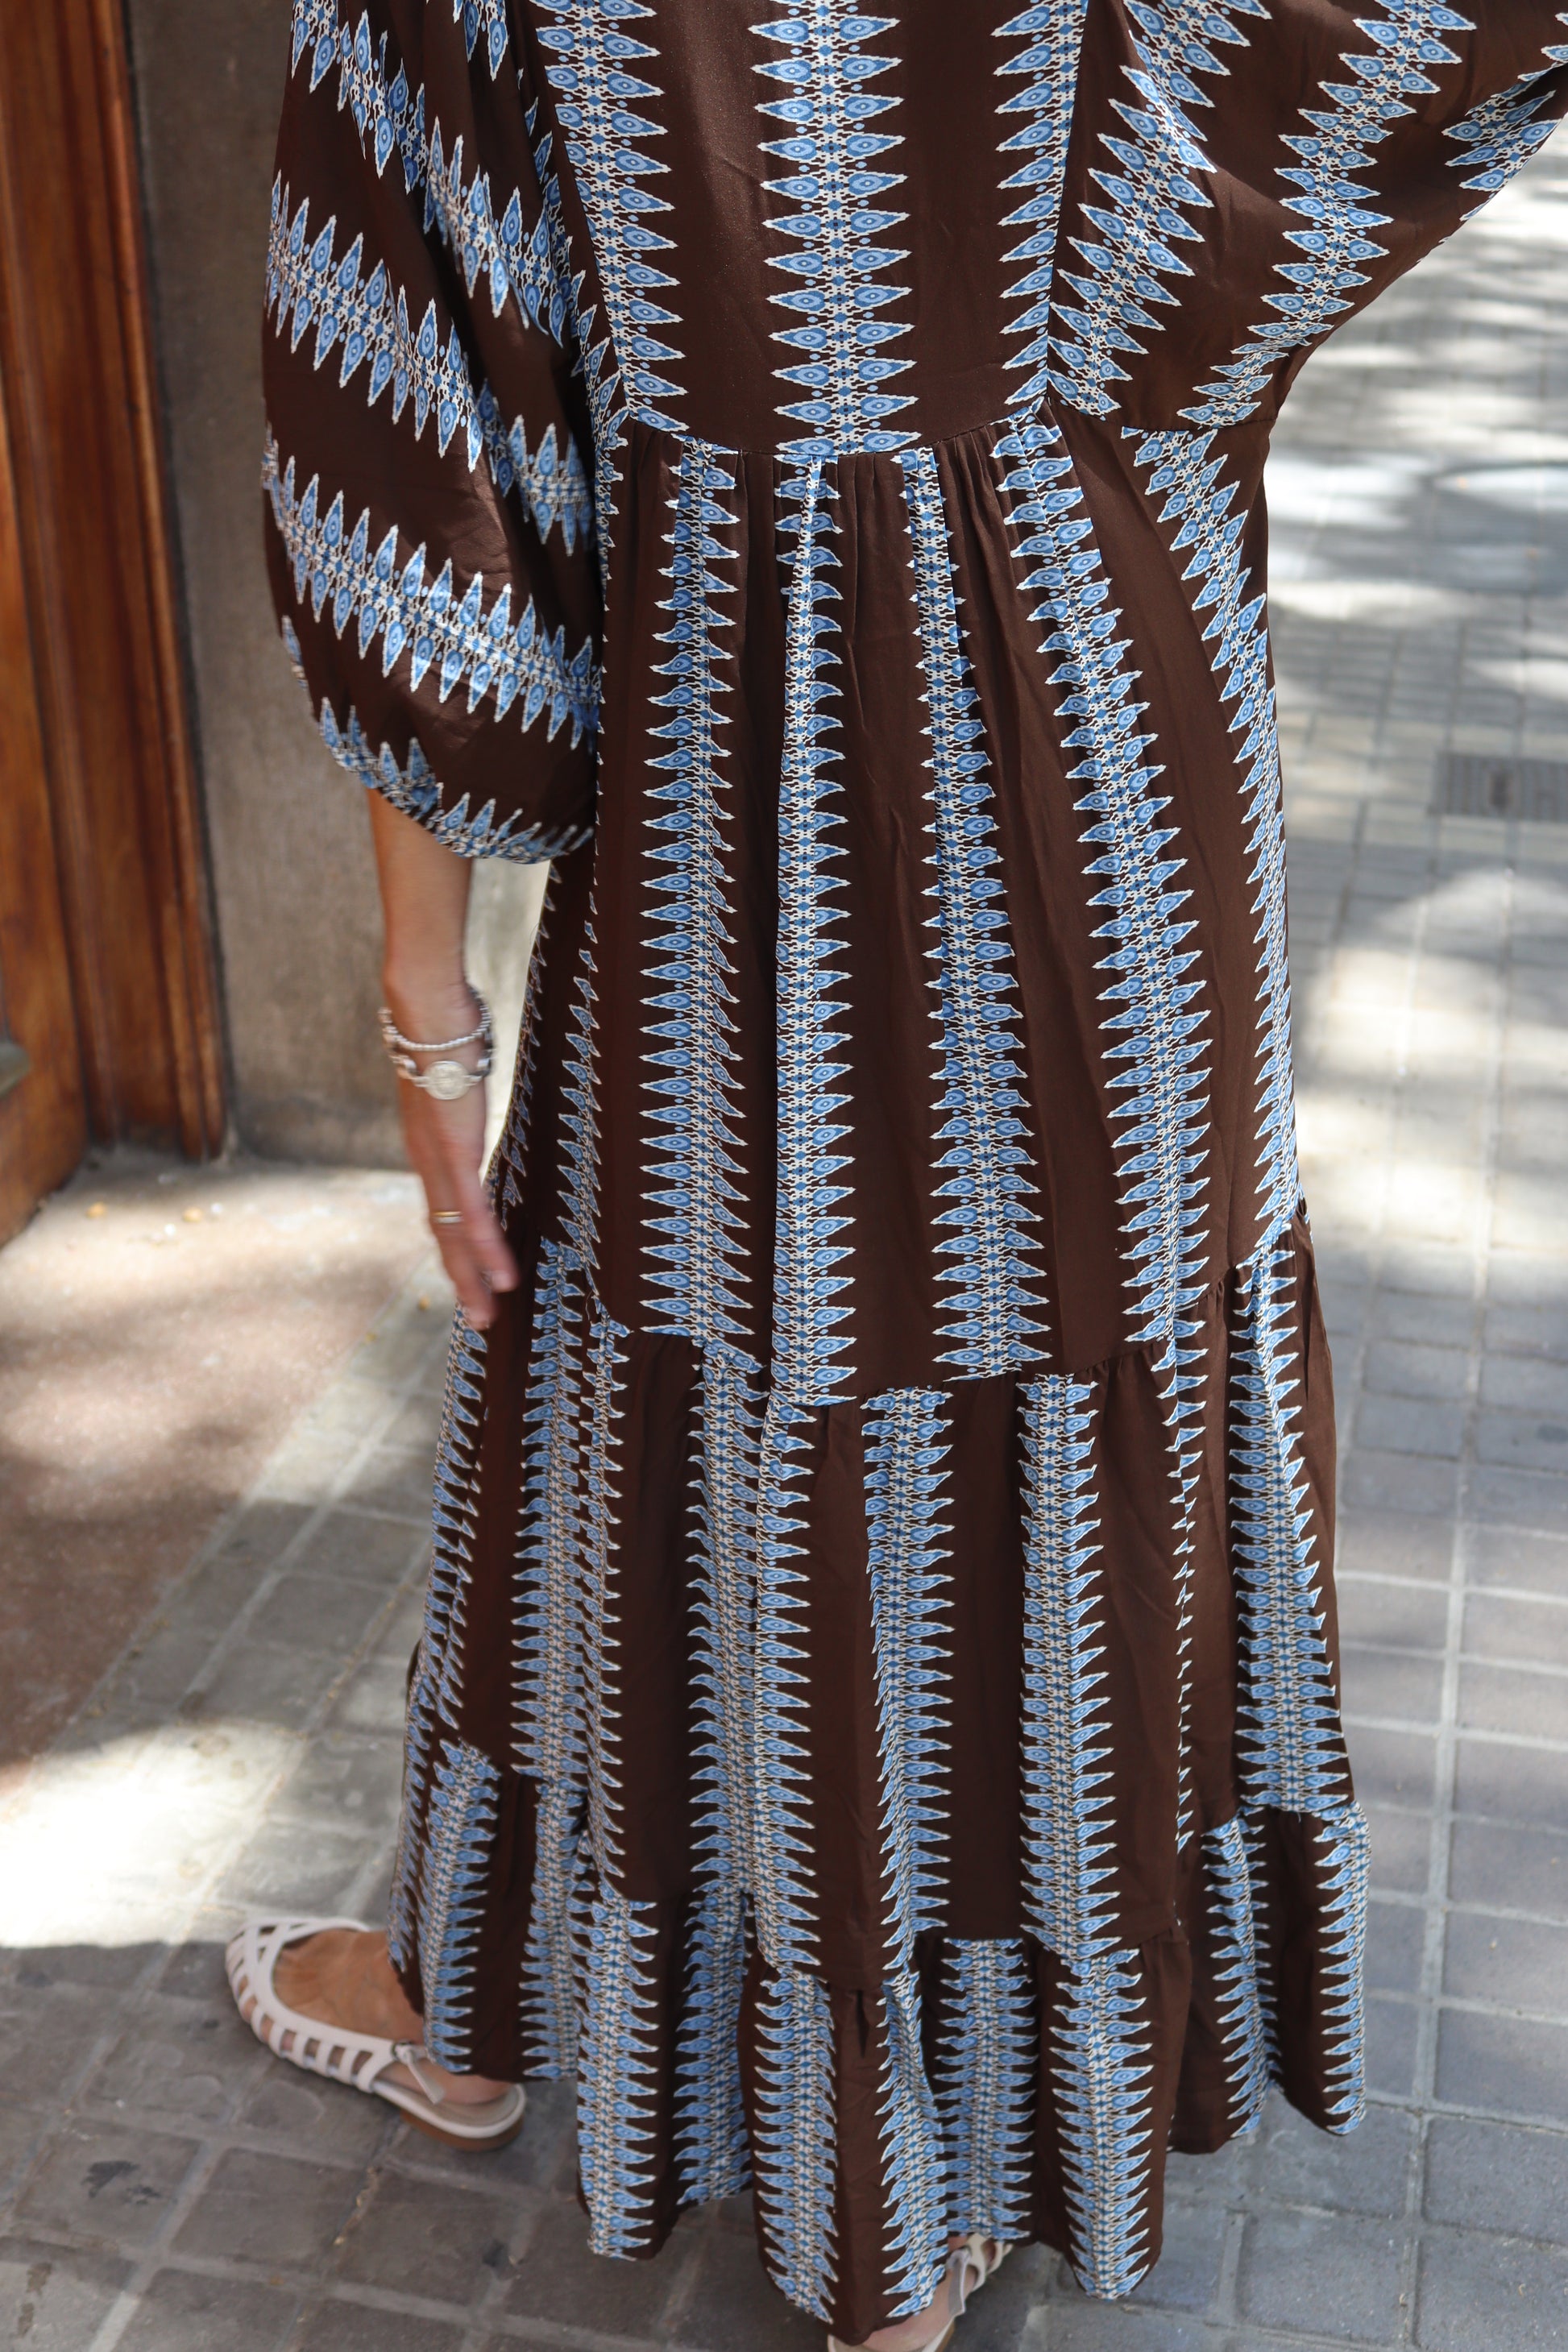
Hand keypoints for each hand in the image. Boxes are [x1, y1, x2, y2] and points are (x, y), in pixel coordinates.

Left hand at [385, 977, 518, 1330]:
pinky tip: (503, 1277)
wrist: (425, 1006)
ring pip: (453, 1235)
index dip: (455, 1245)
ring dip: (471, 1279)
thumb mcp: (458, 1068)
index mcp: (428, 1144)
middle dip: (460, 1279)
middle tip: (477, 1319)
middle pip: (442, 1234)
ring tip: (485, 1315)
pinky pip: (473, 1213)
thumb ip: (466, 1084)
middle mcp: (426, 1161)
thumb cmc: (444, 1025)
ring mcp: (439, 1161)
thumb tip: (475, 1071)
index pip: (441, 1207)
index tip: (469, 1275)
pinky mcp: (455, 1153)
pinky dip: (486, 1249)